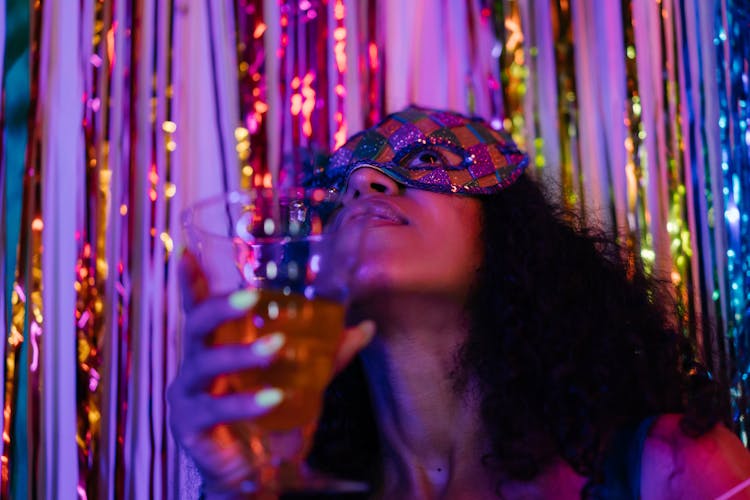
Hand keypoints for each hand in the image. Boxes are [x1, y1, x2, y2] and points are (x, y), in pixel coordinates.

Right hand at [167, 250, 374, 494]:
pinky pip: (215, 408)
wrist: (254, 476)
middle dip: (220, 306)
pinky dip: (246, 402)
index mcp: (218, 346)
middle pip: (195, 323)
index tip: (186, 251)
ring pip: (203, 362)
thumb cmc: (270, 420)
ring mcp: (189, 395)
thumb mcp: (301, 382)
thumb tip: (365, 327)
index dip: (191, 280)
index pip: (200, 307)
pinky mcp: (191, 425)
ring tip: (276, 348)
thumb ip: (328, 355)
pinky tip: (274, 398)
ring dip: (241, 352)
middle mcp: (197, 364)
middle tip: (252, 298)